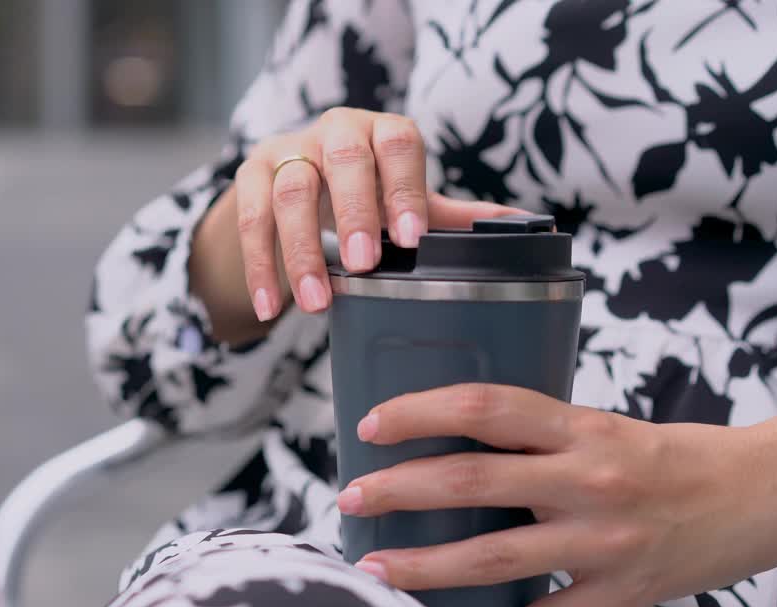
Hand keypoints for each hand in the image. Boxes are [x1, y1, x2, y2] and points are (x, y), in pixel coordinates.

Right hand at [234, 108, 520, 319]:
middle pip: (343, 160)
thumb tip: (527, 231)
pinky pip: (250, 218)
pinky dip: (261, 266)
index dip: (404, 188)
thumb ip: (452, 216)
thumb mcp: (404, 200)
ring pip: (291, 192)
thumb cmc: (365, 192)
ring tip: (318, 303)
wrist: (297, 179)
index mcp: (383, 132)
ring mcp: (289, 150)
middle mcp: (336, 130)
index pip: (398, 143)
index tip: (411, 237)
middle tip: (363, 265)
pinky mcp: (250, 175)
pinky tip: (271, 307)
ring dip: (302, 251)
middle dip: (353, 213)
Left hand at [336, 383, 776, 606]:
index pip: (484, 406)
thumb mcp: (605, 426)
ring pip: (492, 556)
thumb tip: (460, 444)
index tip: (371, 424)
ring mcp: (599, 542)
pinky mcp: (616, 592)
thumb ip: (541, 438)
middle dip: (398, 490)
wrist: (764, 495)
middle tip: (350, 497)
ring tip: (375, 570)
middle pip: (472, 480)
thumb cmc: (678, 456)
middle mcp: (586, 481)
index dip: (420, 412)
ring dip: (424, 567)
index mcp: (581, 428)